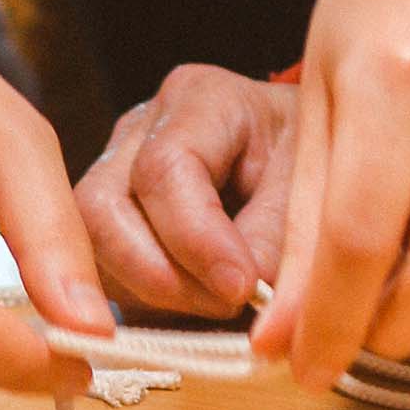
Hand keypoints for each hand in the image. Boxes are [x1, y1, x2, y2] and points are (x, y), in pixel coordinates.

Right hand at [73, 66, 297, 315]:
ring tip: (223, 307)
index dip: (197, 238)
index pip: (167, 168)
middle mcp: (141, 131)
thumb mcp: (315, 187)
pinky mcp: (112, 225)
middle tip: (228, 305)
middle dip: (160, 275)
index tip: (242, 288)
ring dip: (156, 295)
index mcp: (200, 99)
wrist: (306, 162)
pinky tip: (200, 309)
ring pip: (94, 250)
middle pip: (104, 210)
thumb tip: (245, 292)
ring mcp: (115, 176)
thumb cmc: (315, 163)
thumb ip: (279, 236)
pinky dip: (149, 305)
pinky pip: (105, 275)